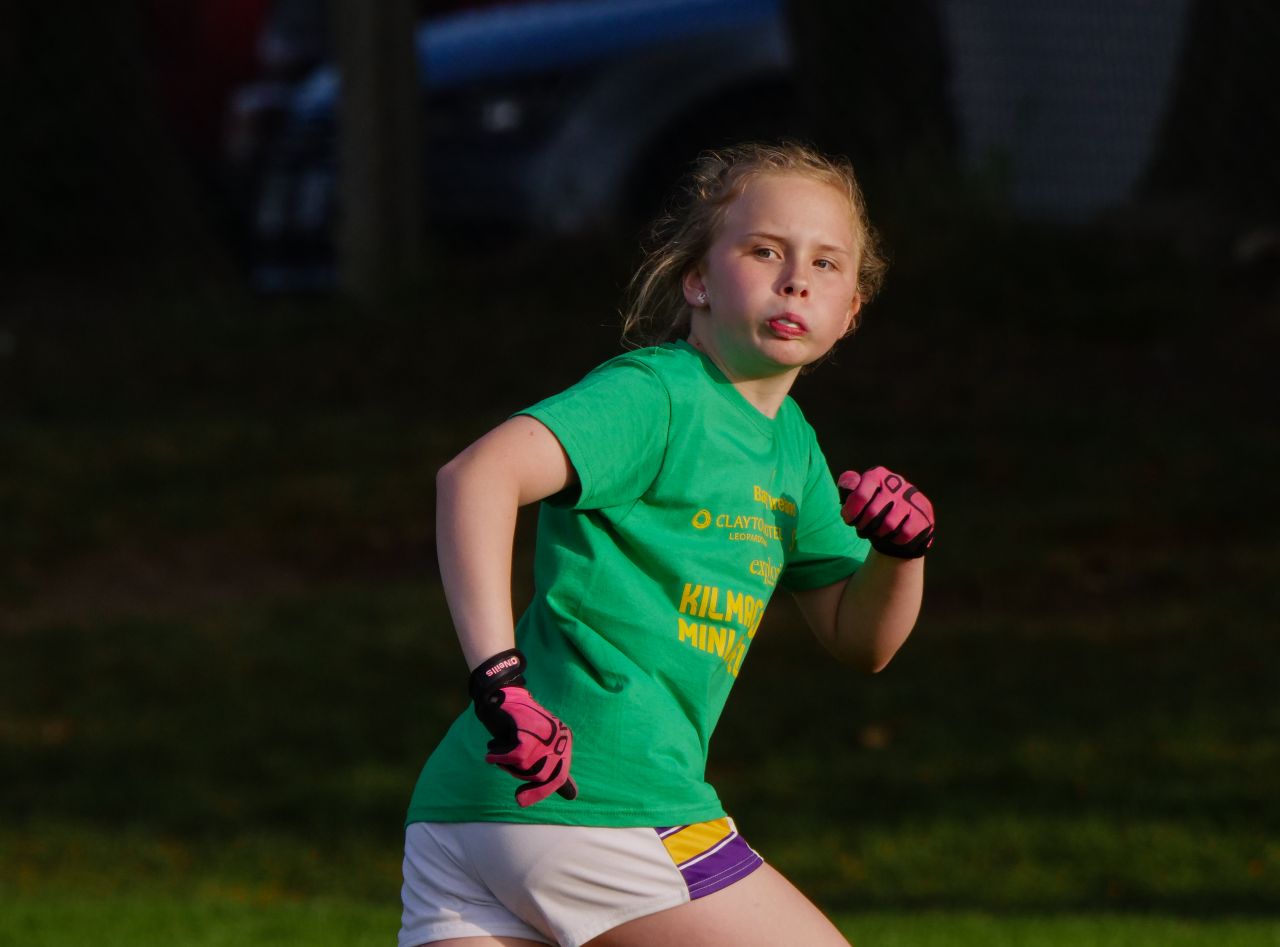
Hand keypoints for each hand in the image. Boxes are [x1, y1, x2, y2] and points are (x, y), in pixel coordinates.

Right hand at [469, 649, 576, 805]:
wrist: (501, 697)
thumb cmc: (516, 726)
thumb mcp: (538, 750)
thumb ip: (553, 770)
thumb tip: (573, 796)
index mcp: (564, 743)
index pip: (559, 778)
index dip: (540, 792)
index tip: (521, 800)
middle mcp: (559, 738)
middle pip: (542, 777)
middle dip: (520, 776)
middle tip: (506, 764)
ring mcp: (546, 735)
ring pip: (527, 769)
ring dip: (508, 765)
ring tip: (499, 751)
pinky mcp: (529, 731)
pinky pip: (515, 758)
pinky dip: (500, 758)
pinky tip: (491, 753)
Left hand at [838, 466, 934, 558]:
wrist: (900, 522)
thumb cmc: (873, 508)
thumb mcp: (857, 496)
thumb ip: (849, 487)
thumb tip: (848, 482)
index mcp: (877, 475)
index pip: (860, 496)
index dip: (851, 513)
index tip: (850, 520)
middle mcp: (896, 483)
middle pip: (872, 513)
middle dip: (864, 525)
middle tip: (864, 528)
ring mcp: (912, 498)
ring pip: (888, 525)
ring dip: (879, 533)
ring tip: (879, 531)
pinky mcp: (924, 515)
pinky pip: (904, 534)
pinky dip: (895, 539)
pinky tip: (894, 535)